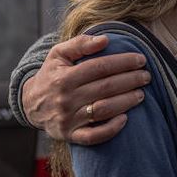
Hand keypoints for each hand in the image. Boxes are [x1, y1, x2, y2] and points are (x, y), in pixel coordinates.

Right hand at [22, 34, 149, 144]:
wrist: (30, 105)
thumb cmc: (51, 76)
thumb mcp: (58, 55)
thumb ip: (80, 44)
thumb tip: (105, 39)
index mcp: (64, 77)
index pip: (100, 67)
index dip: (123, 62)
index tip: (141, 59)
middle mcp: (66, 98)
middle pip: (106, 88)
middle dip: (131, 80)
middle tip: (146, 76)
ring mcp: (68, 119)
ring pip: (103, 110)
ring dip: (126, 102)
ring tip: (141, 94)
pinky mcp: (71, 135)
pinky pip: (93, 136)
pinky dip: (111, 129)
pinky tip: (125, 119)